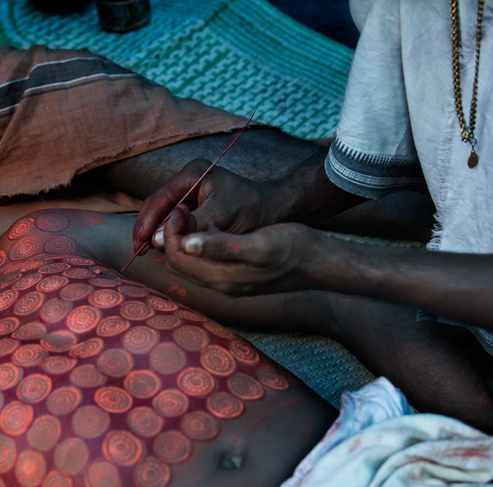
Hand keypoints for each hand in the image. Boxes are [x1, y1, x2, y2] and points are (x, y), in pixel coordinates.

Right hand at [132, 159, 279, 254]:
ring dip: (155, 231)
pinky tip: (162, 247)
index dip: (147, 221)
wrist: (277, 208)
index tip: (140, 242)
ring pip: (164, 212)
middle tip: (137, 250)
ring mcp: (192, 190)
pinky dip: (167, 232)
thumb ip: (190, 227)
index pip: (160, 198)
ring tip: (145, 251)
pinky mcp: (197, 203)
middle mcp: (189, 178)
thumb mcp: (221, 217)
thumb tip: (156, 239)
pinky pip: (175, 217)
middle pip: (157, 203)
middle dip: (147, 227)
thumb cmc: (252, 209)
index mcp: (192, 173)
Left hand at [160, 220, 328, 296]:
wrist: (321, 262)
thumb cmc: (294, 250)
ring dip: (185, 238)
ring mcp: (229, 281)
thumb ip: (222, 247)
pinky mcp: (238, 274)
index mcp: (222, 279)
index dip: (171, 233)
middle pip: (180, 263)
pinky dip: (200, 242)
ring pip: (192, 262)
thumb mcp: (258, 245)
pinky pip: (207, 260)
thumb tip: (187, 245)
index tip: (181, 208)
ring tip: (191, 213)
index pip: (177, 260)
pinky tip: (211, 224)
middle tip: (182, 209)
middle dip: (174, 236)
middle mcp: (221, 285)